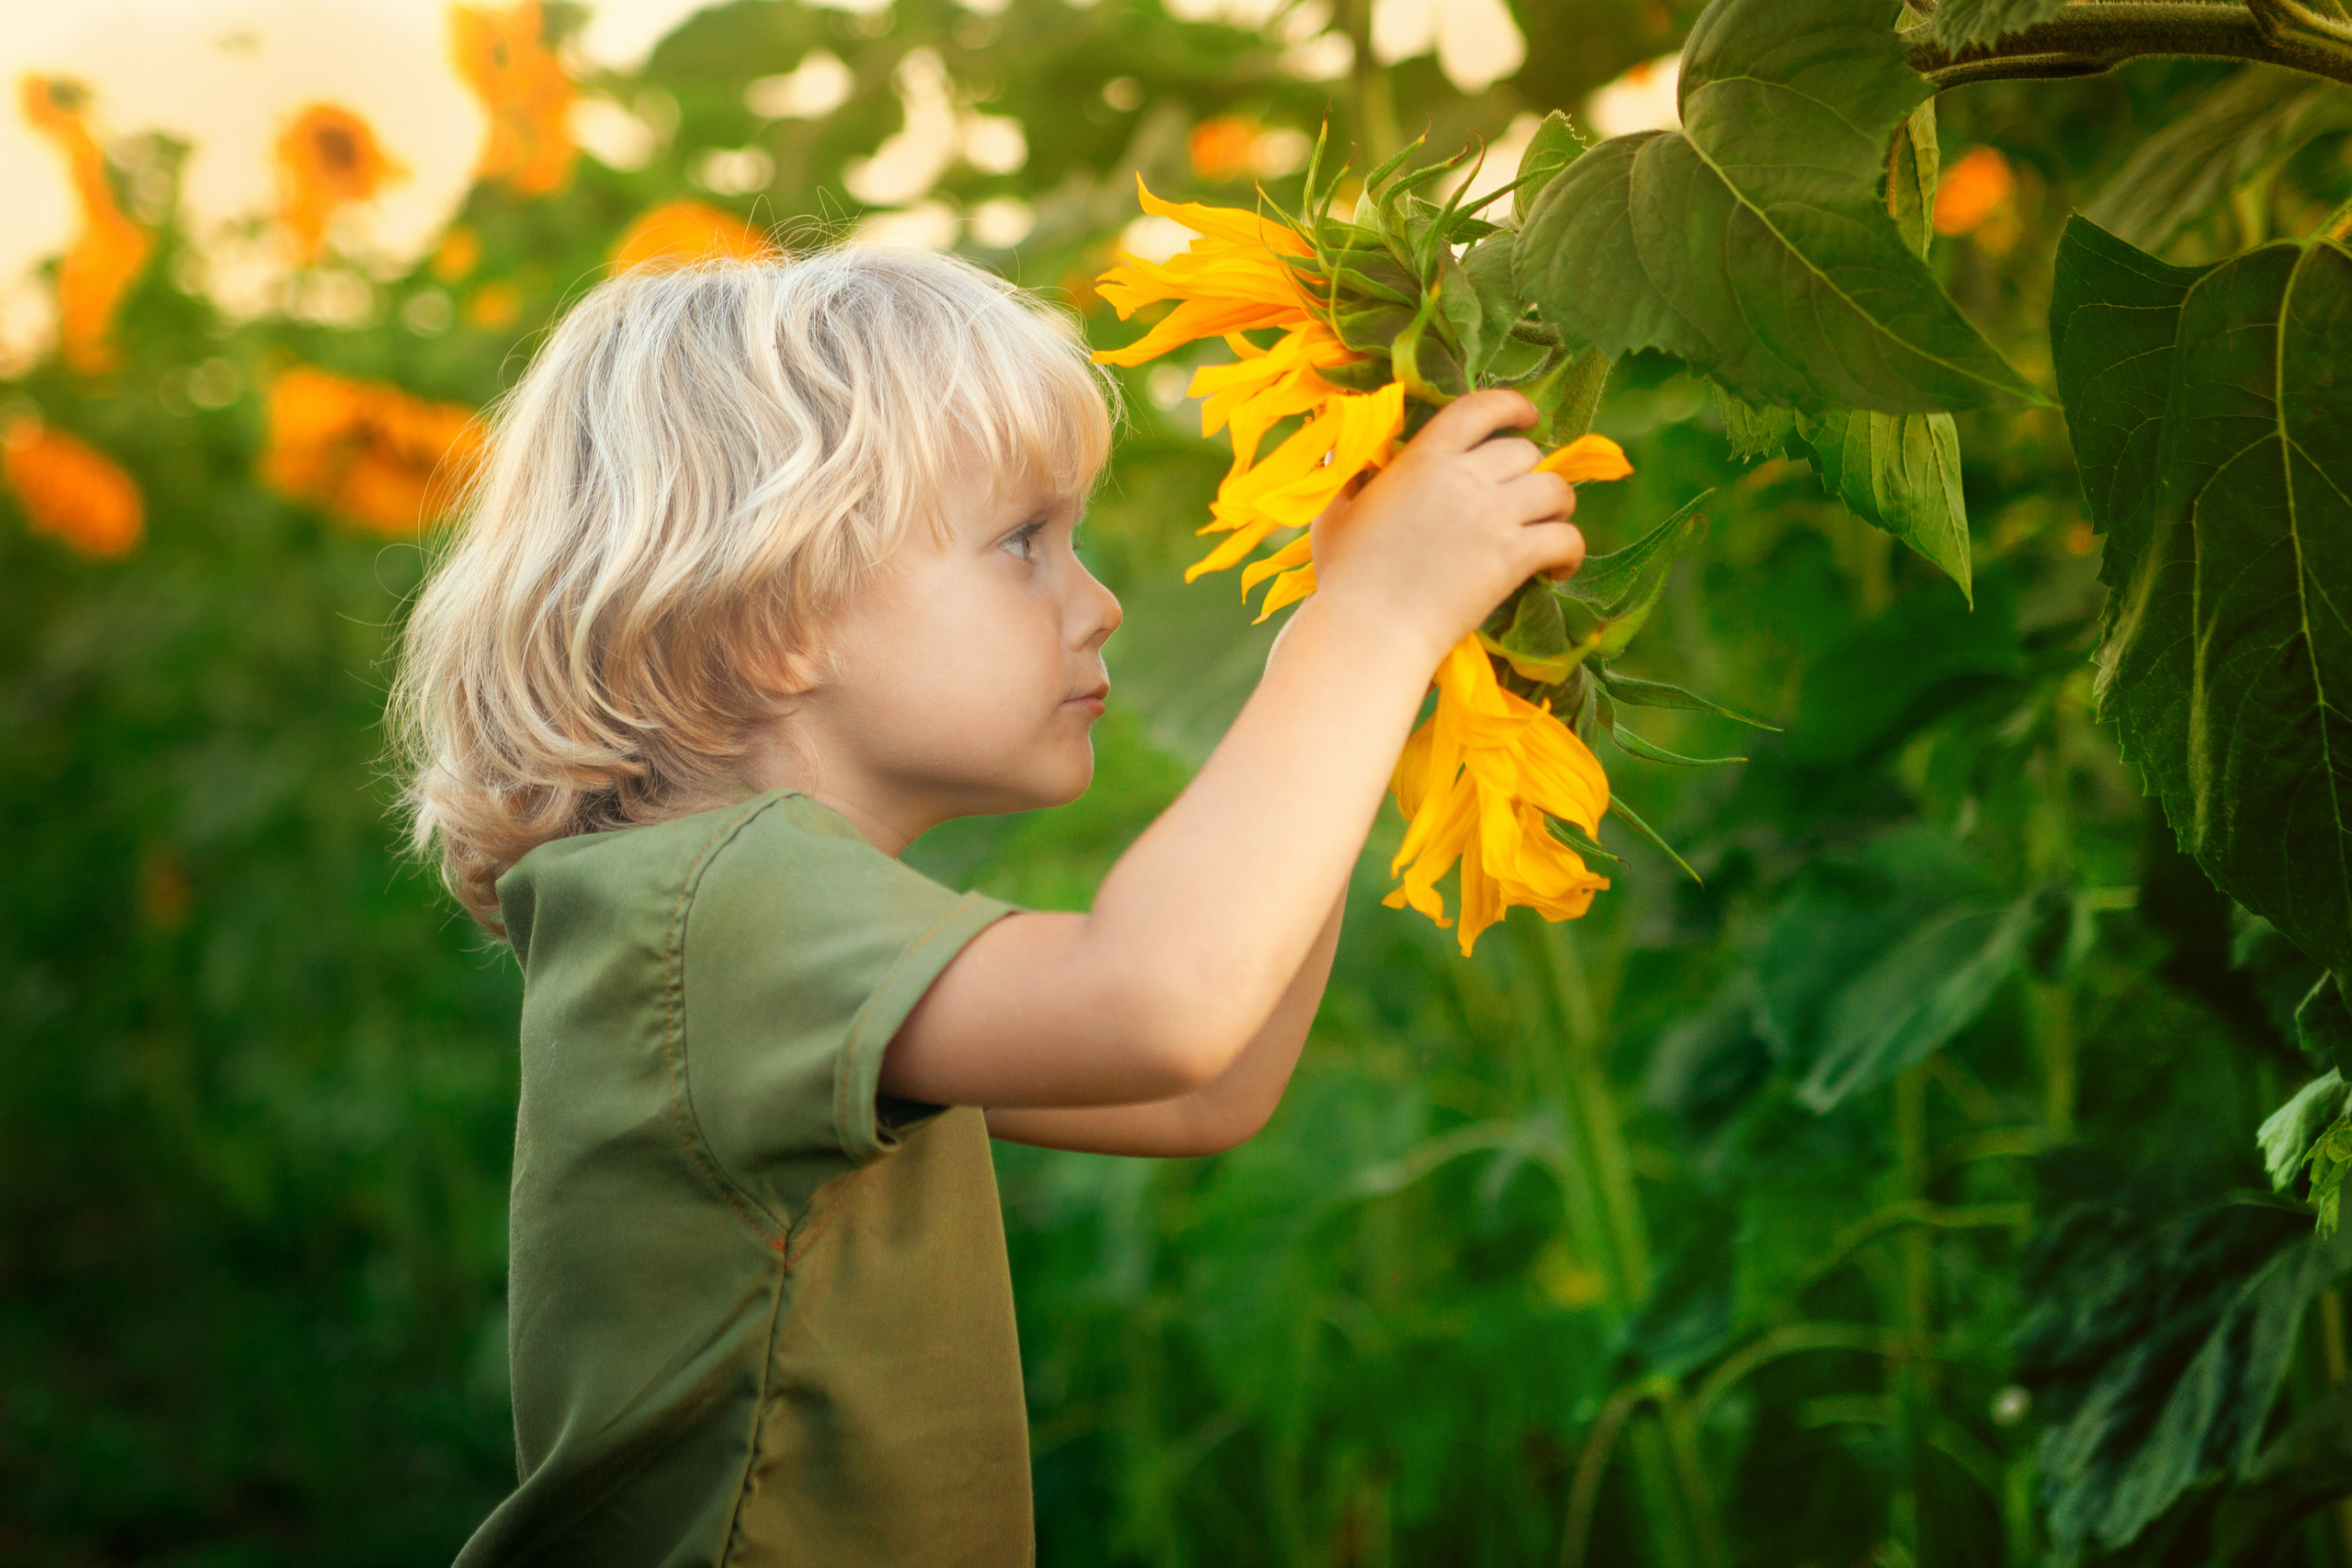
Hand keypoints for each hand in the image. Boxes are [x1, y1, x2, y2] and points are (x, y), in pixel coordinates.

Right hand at [1306, 389, 1583, 669]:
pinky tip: (1558, 569)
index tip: (1528, 418)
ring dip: (1559, 507)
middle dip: (1532, 472)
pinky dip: (1570, 552)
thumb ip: (1347, 475)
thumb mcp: (1336, 512)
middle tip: (1526, 499)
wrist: (1369, 631)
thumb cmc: (1345, 578)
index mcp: (1423, 458)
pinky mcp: (1512, 557)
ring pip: (1555, 490)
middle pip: (1525, 453)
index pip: (1480, 409)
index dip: (1513, 407)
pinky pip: (1566, 538)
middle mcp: (1464, 477)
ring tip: (1549, 528)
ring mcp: (1492, 516)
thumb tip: (1338, 447)